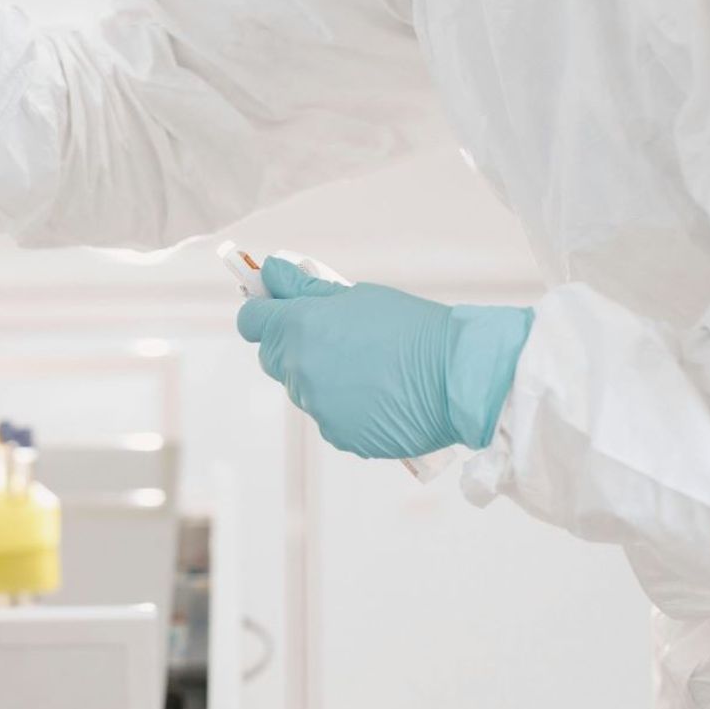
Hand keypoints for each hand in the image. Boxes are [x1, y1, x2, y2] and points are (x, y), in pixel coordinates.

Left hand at [235, 257, 531, 458]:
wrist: (457, 377)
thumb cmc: (412, 327)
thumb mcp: (357, 297)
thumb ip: (306, 290)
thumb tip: (270, 272)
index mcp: (299, 328)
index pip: (252, 320)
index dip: (264, 311)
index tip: (278, 307)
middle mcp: (299, 370)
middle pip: (272, 357)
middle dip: (291, 345)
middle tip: (333, 336)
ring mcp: (318, 408)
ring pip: (303, 390)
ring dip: (321, 378)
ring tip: (368, 368)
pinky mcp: (339, 436)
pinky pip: (329, 418)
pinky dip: (344, 407)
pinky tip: (378, 395)